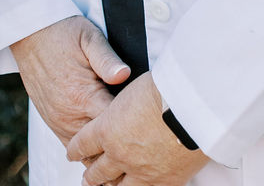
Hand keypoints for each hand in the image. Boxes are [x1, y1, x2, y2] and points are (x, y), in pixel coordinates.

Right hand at [10, 16, 129, 147]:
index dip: (132, 125)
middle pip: (102, 145)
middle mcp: (68, 115)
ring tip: (122, 135)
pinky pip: (71, 145)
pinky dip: (87, 146)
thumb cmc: (64, 32)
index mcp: (82, 96)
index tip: (145, 117)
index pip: (114, 126)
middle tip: (139, 129)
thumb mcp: (90, 38)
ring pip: (86, 152)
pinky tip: (101, 136)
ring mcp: (58, 122)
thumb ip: (108, 59)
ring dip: (103, 146)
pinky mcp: (52, 122)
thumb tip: (125, 75)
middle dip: (121, 140)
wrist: (30, 33)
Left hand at [67, 72, 207, 185]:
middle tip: (88, 177)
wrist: (191, 106)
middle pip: (96, 172)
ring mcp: (140, 171)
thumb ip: (127, 104)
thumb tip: (132, 102)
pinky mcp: (163, 182)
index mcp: (106, 128)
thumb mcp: (135, 87)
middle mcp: (119, 154)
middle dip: (91, 175)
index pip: (83, 144)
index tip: (72, 153)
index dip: (76, 149)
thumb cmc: (165, 87)